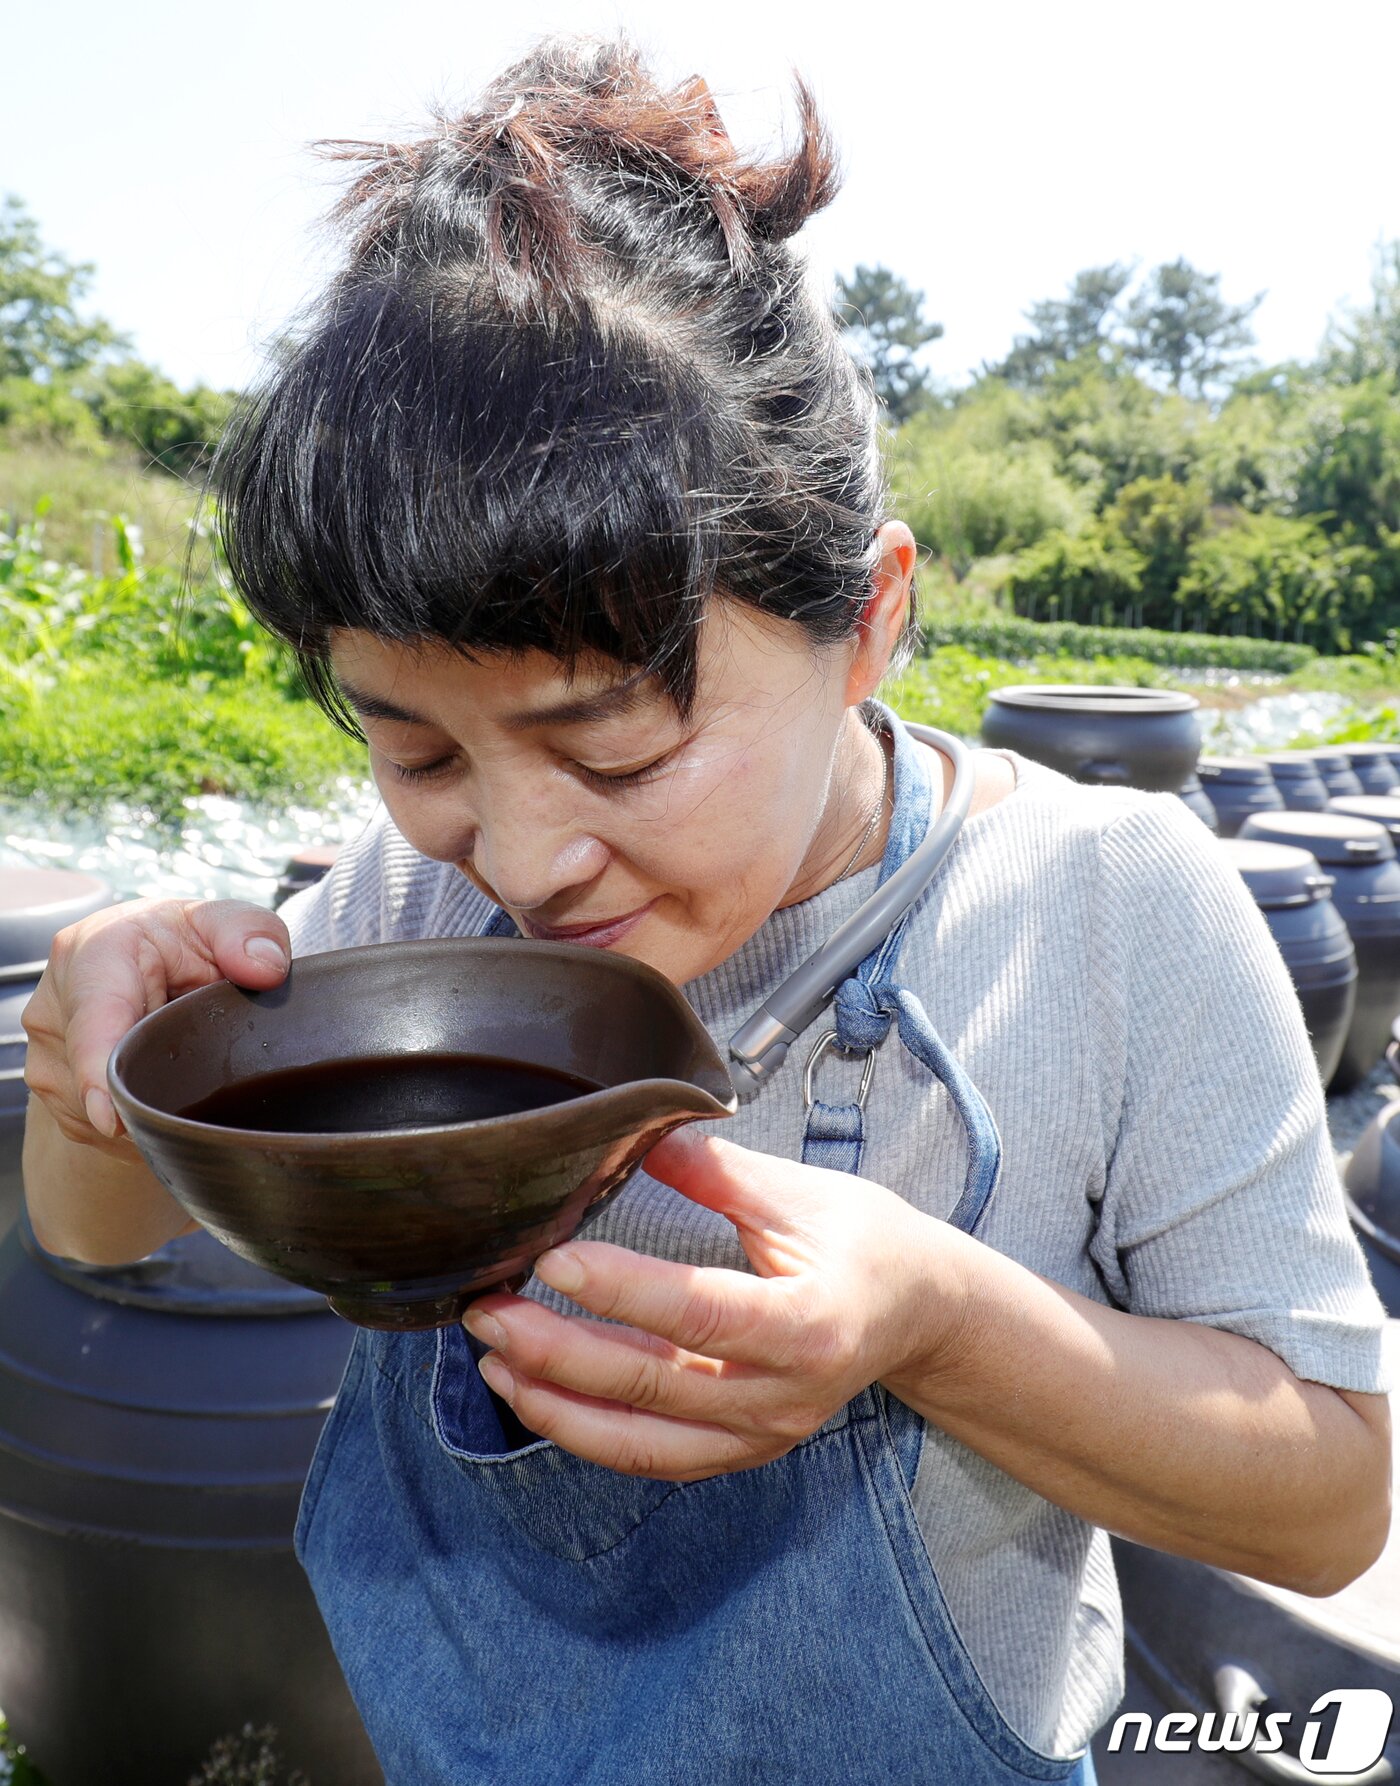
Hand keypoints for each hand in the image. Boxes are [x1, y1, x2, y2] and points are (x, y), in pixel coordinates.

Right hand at [21, 897, 292, 1154]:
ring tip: (180, 1062)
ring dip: (147, 1104)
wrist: (147, 972)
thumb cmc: (183, 944)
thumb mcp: (222, 924)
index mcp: (92, 953)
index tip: (110, 1119)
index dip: (97, 1073)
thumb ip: (249, 931)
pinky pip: (96, 1127)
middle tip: (202, 1072)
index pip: (92, 1020)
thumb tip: (264, 968)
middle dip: (155, 1089)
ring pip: (97, 1112)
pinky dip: (135, 1120)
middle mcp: (55, 1007)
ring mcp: (47, 1057)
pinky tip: (159, 1084)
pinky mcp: (56, 1095)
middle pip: (99, 1079)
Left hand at [462, 1127, 976, 1481]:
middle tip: (489, 1310)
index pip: (701, 1312)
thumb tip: (634, 1127)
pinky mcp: (741, 1450)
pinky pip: (652, 1457)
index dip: (623, 1291)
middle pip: (654, 1383)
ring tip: (491, 1359)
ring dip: (556, 1403)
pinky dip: (587, 1432)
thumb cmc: (866, 1244)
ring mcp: (762, 1434)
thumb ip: (713, 1168)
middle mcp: (785, 1395)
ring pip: (641, 1439)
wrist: (919, 1313)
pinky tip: (535, 1396)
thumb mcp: (800, 1193)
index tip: (553, 1259)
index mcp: (809, 1323)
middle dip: (558, 1351)